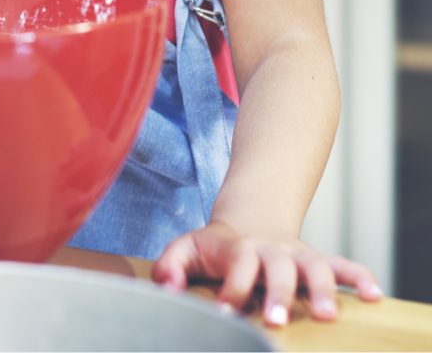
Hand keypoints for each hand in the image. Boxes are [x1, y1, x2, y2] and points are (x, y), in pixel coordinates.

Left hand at [151, 221, 382, 325]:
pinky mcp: (315, 261)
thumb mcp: (186, 249)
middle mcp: (271, 250)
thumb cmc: (214, 247)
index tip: (224, 313)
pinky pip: (342, 265)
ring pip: (315, 267)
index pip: (238, 267)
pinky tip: (373, 296)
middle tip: (277, 321)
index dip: (232, 290)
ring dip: (322, 290)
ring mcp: (296, 255)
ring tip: (327, 316)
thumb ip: (171, 267)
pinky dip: (359, 277)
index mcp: (239, 249)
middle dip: (279, 294)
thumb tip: (168, 290)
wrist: (247, 221)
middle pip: (278, 268)